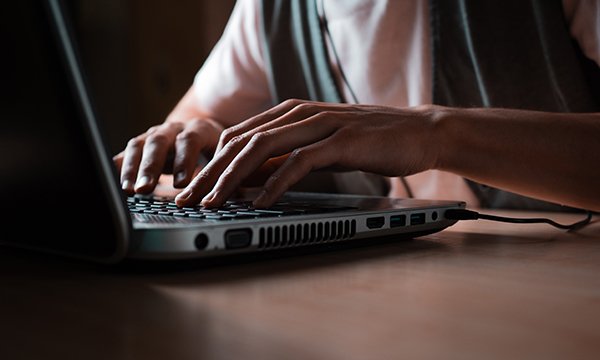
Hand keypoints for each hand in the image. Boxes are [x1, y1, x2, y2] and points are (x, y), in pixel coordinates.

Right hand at [113, 117, 222, 193]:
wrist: (203, 134)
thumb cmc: (216, 150)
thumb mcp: (224, 157)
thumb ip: (222, 171)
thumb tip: (225, 192)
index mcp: (197, 129)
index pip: (189, 140)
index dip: (185, 160)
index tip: (182, 184)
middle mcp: (173, 129)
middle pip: (158, 142)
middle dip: (150, 166)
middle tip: (145, 189)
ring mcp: (154, 136)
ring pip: (138, 146)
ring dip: (131, 169)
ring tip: (128, 190)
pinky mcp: (141, 146)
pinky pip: (125, 154)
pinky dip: (117, 166)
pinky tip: (110, 180)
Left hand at [175, 99, 443, 207]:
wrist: (418, 131)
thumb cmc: (367, 142)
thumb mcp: (317, 149)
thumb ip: (284, 159)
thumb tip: (249, 180)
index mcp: (290, 113)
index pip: (236, 137)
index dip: (210, 165)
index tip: (192, 191)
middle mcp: (299, 113)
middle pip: (240, 142)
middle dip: (210, 173)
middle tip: (189, 201)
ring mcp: (321, 124)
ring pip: (262, 147)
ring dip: (234, 177)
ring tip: (214, 202)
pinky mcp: (342, 140)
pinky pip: (300, 160)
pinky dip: (276, 181)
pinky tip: (260, 200)